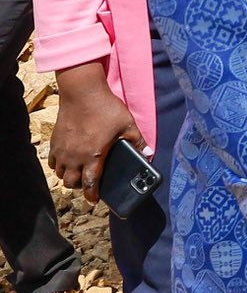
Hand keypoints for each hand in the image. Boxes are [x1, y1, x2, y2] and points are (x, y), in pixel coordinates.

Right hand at [49, 65, 140, 204]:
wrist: (82, 92)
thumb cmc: (106, 108)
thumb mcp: (128, 125)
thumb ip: (138, 142)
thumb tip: (149, 155)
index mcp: (93, 156)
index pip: (90, 184)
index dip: (92, 195)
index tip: (95, 200)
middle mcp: (74, 156)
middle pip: (70, 183)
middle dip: (80, 187)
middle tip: (89, 184)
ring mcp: (62, 150)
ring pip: (59, 174)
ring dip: (68, 177)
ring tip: (78, 173)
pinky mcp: (54, 141)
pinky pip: (52, 161)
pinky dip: (58, 166)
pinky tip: (67, 161)